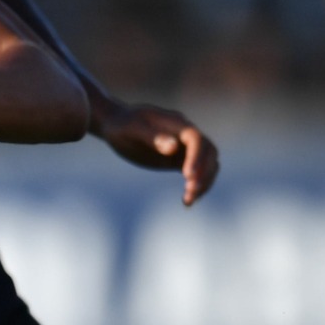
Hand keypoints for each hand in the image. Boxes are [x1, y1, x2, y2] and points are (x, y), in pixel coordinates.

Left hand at [95, 100, 218, 204]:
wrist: (116, 125)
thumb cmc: (122, 126)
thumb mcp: (132, 129)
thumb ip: (152, 137)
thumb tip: (173, 148)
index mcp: (174, 123)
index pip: (195, 138)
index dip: (196, 156)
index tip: (187, 176)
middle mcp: (184, 134)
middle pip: (208, 151)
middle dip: (204, 172)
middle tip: (190, 191)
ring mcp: (184, 146)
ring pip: (208, 163)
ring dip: (204, 182)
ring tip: (188, 201)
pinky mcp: (180, 159)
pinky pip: (198, 172)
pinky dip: (197, 186)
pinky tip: (187, 202)